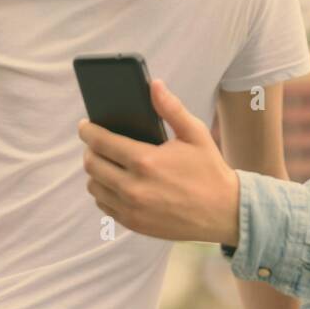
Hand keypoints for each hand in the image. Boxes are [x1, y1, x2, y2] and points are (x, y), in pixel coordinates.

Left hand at [78, 78, 240, 245]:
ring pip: (94, 186)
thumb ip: (171, 108)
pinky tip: (114, 183)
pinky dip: (104, 192)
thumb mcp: (195, 134)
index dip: (88, 131)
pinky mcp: (134, 224)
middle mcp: (134, 187)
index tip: (85, 125)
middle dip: (89, 150)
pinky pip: (104, 205)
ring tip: (106, 162)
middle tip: (96, 143)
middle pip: (91, 164)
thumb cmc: (209, 170)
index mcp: (146, 161)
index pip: (101, 142)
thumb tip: (153, 84)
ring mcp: (132, 209)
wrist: (224, 212)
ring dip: (95, 172)